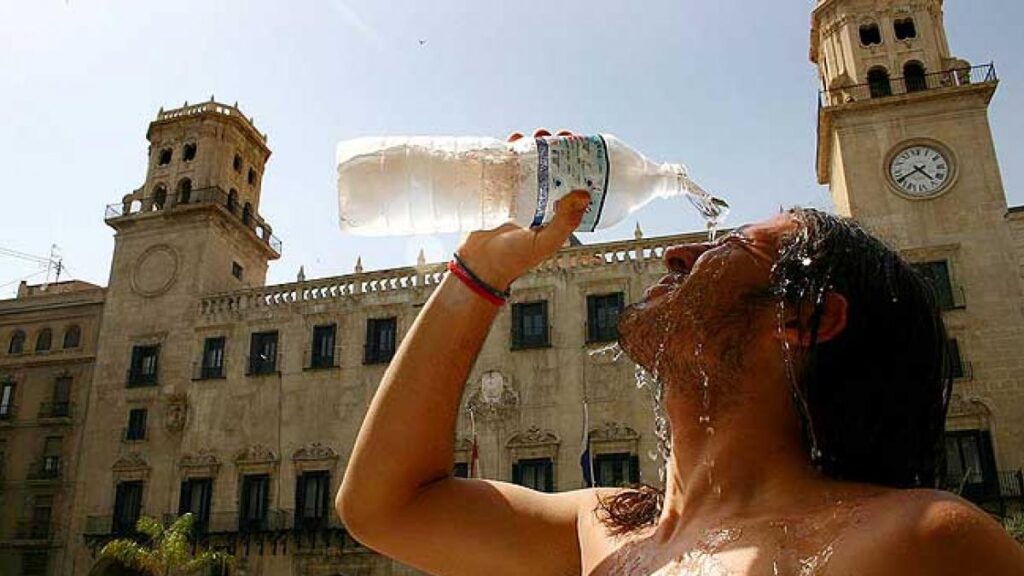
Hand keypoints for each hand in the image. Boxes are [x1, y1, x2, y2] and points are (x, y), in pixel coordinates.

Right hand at [455, 129, 590, 290]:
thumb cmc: (513, 260)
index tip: (583, 148)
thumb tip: (584, 195)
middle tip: (560, 136)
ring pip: (530, 163)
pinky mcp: (497, 190)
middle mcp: (539, 201)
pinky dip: (510, 151)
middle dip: (557, 149)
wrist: (478, 265)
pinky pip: (506, 165)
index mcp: (555, 213)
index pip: (572, 183)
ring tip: (537, 136)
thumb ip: (565, 221)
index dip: (579, 165)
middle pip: (552, 168)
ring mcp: (518, 194)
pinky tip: (514, 140)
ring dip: (534, 146)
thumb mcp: (545, 242)